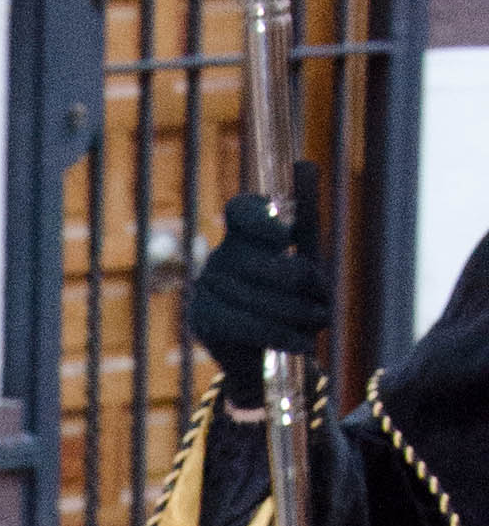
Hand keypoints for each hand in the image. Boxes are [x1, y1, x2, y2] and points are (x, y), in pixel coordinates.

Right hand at [187, 181, 330, 395]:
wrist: (265, 363)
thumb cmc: (290, 303)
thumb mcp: (305, 262)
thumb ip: (306, 218)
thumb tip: (306, 162)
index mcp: (242, 235)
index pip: (241, 210)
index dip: (262, 221)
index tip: (287, 238)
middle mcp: (220, 256)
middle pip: (263, 259)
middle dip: (300, 283)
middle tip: (323, 306)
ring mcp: (206, 287)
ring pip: (258, 294)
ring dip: (296, 313)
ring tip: (318, 327)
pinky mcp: (202, 319)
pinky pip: (246, 322)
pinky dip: (279, 335)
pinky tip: (302, 345)